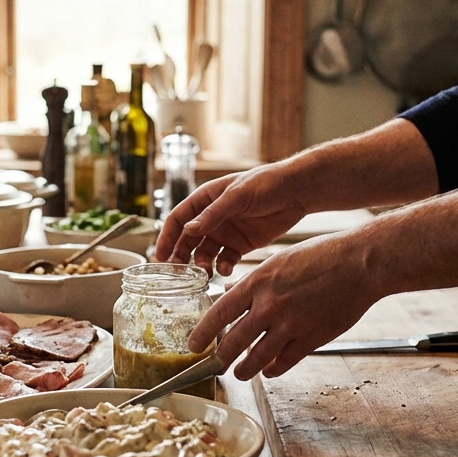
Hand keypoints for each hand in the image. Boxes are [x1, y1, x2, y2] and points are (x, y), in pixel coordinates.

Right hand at [155, 165, 309, 276]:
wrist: (297, 192)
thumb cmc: (265, 184)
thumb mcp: (238, 196)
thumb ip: (214, 213)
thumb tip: (189, 230)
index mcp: (205, 200)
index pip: (178, 219)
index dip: (166, 237)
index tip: (160, 256)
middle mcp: (211, 218)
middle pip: (187, 240)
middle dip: (181, 256)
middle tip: (178, 273)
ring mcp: (225, 232)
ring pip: (204, 253)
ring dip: (202, 264)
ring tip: (205, 273)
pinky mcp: (240, 245)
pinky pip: (225, 260)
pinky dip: (222, 267)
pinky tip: (225, 270)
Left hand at [190, 229, 376, 379]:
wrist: (359, 263)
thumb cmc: (320, 256)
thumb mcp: (278, 261)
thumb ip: (252, 282)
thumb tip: (228, 293)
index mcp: (258, 283)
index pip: (219, 313)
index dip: (202, 333)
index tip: (193, 345)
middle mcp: (270, 305)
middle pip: (233, 342)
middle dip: (220, 358)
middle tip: (215, 363)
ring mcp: (291, 324)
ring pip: (257, 358)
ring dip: (244, 370)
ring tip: (239, 373)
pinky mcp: (312, 338)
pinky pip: (284, 362)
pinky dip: (273, 369)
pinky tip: (269, 370)